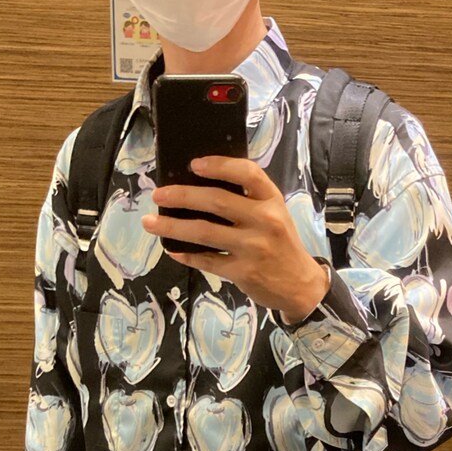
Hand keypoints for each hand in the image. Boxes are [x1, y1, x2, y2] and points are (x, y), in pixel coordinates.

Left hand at [144, 157, 330, 322]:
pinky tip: (173, 250)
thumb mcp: (275, 214)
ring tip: (151, 222)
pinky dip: (187, 255)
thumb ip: (249, 200)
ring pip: (204, 232)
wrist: (300, 285)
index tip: (194, 165)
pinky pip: (207, 261)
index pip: (247, 173)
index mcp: (271, 201)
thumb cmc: (281, 244)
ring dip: (173, 227)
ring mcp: (253, 248)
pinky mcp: (243, 272)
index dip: (219, 165)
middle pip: (216, 201)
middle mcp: (264, 221)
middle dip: (182, 196)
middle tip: (159, 194)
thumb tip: (202, 186)